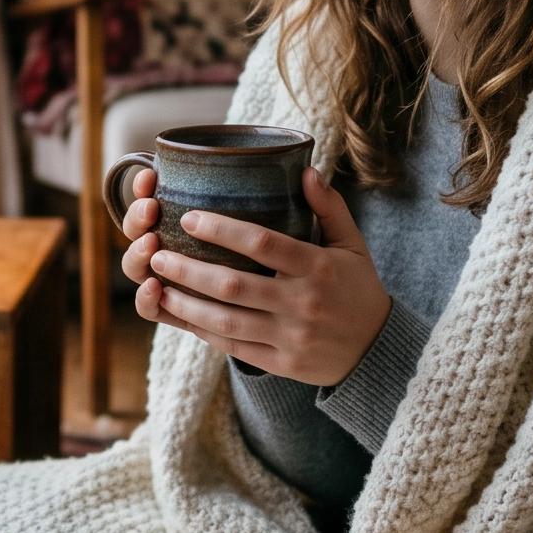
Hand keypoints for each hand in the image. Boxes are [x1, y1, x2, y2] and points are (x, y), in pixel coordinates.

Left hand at [121, 167, 391, 385]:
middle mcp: (302, 303)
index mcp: (318, 267)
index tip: (188, 218)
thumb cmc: (359, 289)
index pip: (263, 243)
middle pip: (234, 285)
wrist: (377, 351)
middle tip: (157, 254)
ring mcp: (290, 336)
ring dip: (186, 303)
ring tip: (156, 285)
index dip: (221, 230)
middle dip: (189, 269)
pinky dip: (202, 331)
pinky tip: (179, 314)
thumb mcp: (353, 244)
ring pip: (226, 321)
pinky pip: (233, 347)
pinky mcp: (281, 363)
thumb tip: (305, 170)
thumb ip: (329, 206)